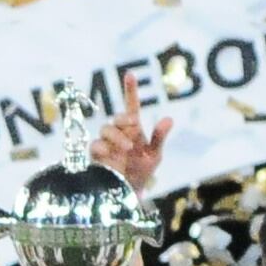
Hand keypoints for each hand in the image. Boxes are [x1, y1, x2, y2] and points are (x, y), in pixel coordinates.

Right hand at [89, 70, 172, 194]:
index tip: (130, 74)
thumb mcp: (154, 155)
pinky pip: (95, 145)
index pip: (131, 106)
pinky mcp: (97, 156)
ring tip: (128, 148)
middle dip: (123, 118)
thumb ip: (159, 138)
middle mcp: (119, 134)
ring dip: (117, 136)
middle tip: (133, 124)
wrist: (130, 192)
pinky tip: (110, 154)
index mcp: (133, 130)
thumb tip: (170, 119)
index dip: (130, 90)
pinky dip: (102, 147)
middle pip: (116, 118)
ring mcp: (106, 144)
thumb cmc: (142, 171)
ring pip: (105, 129)